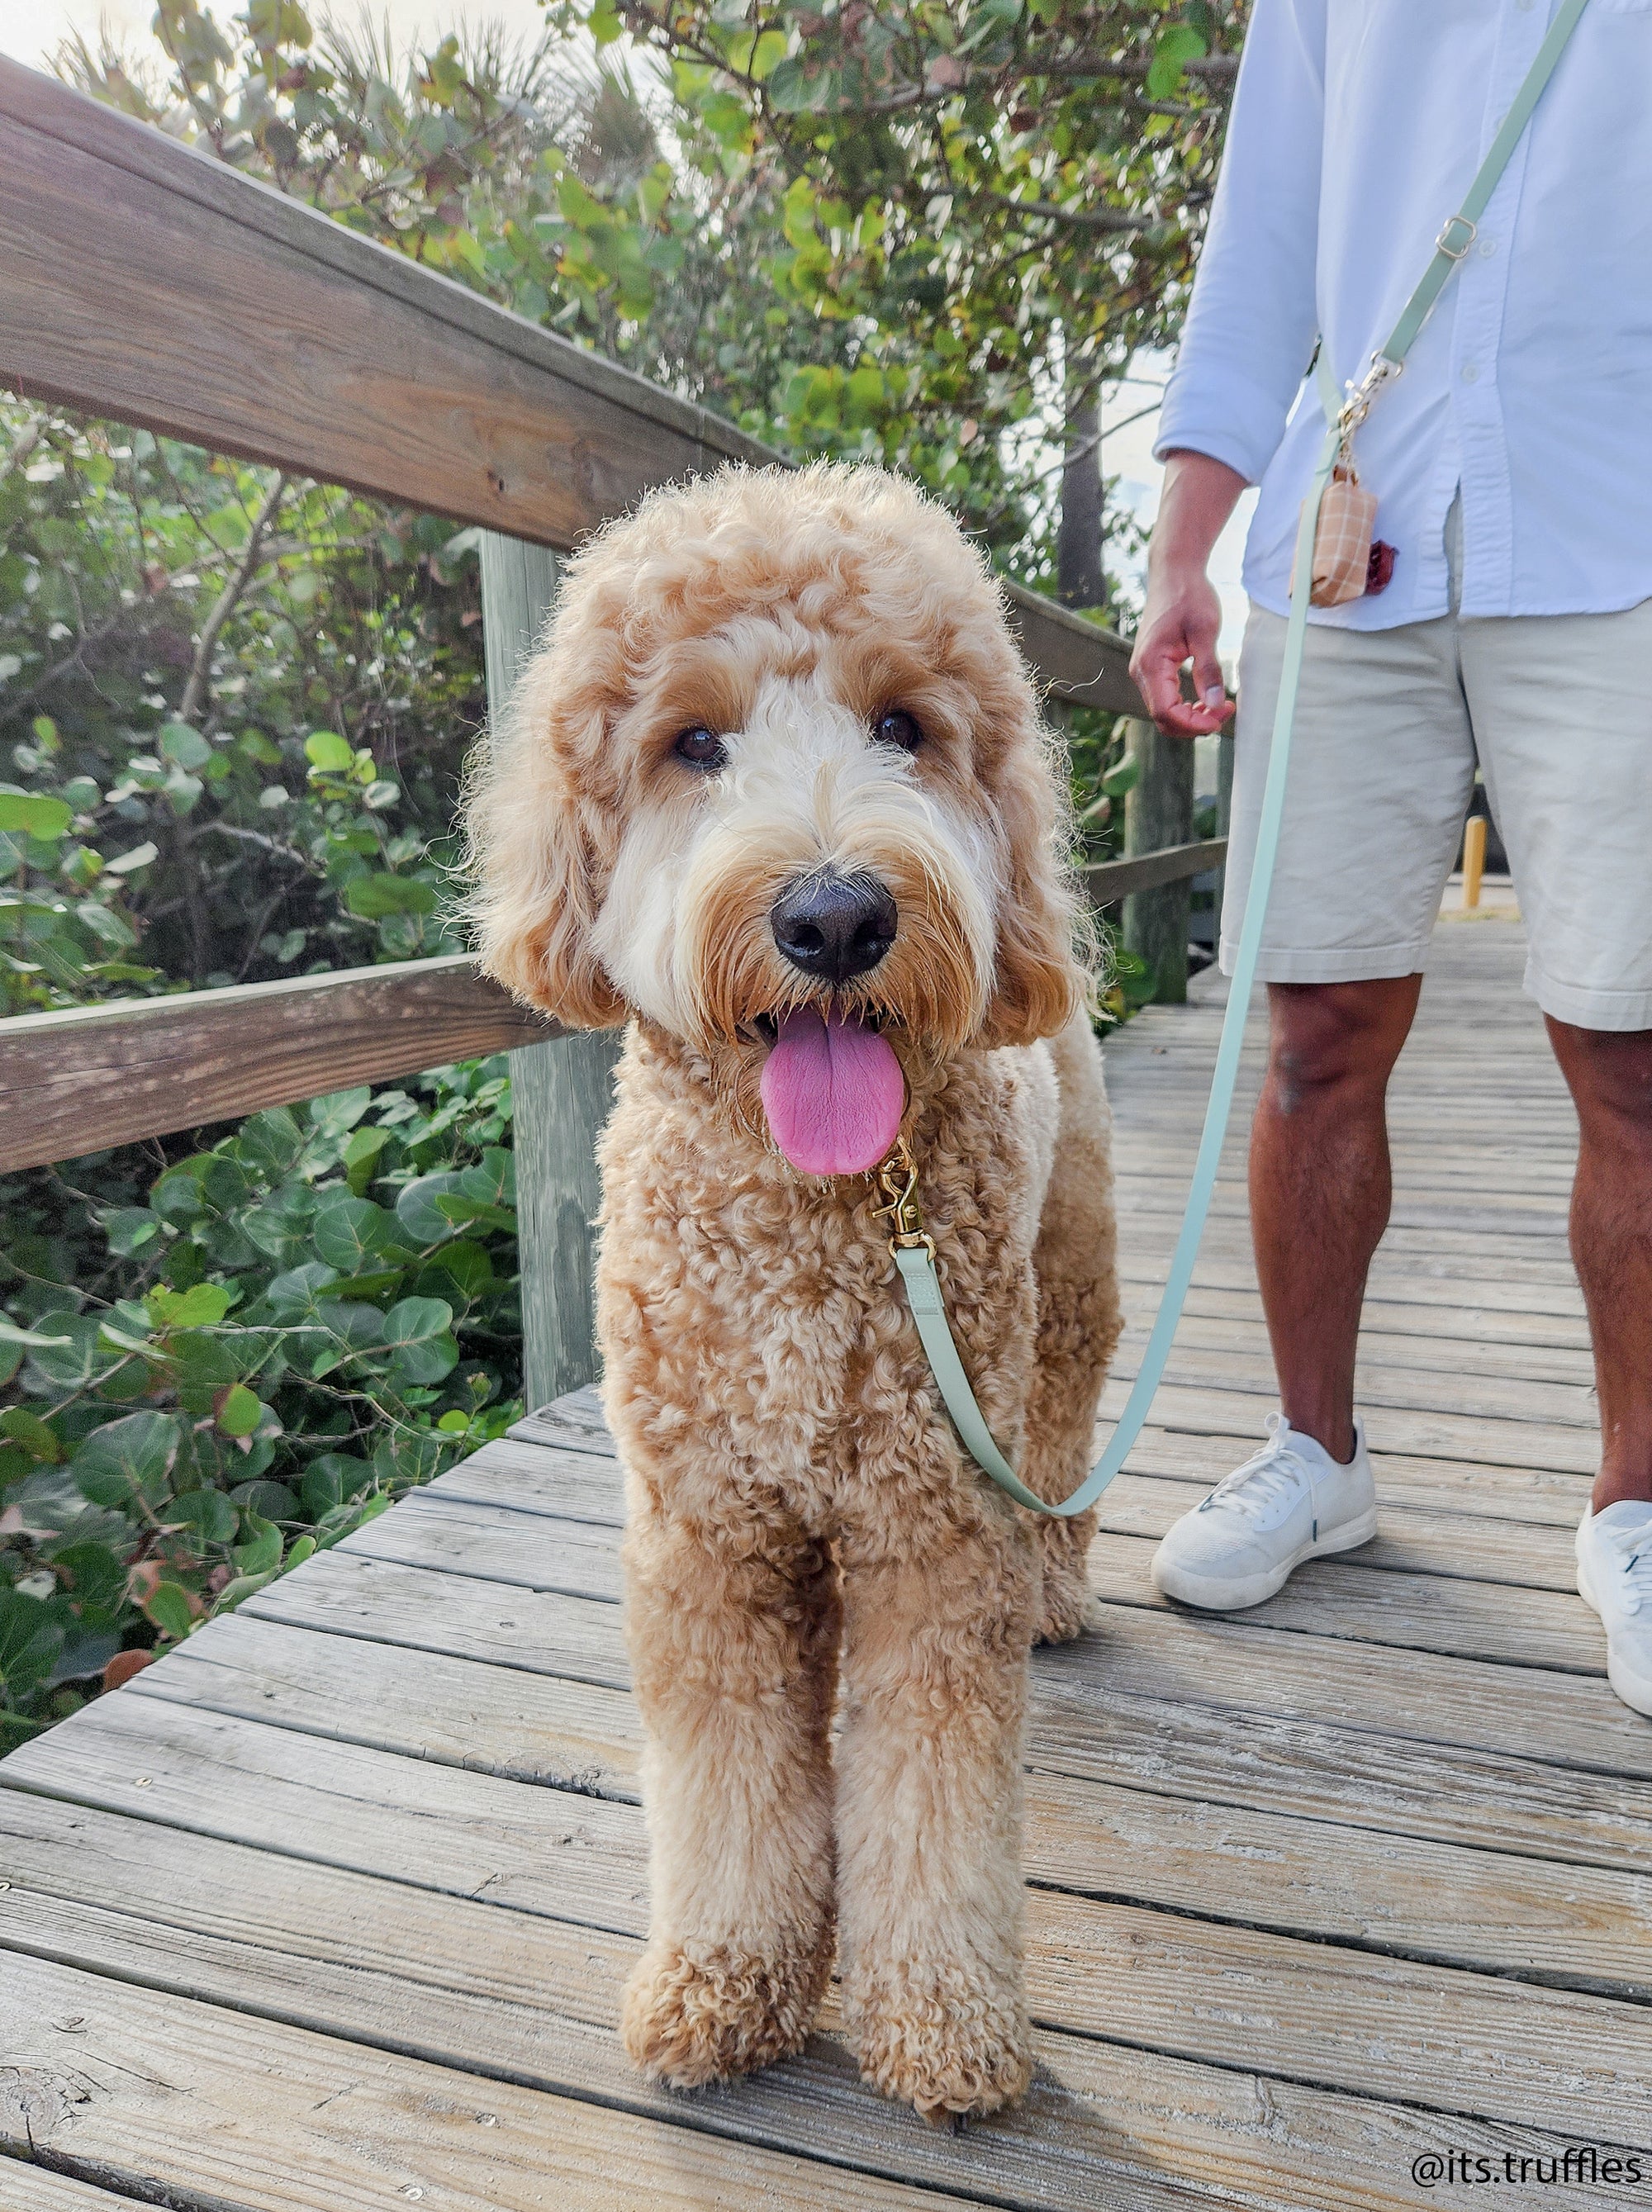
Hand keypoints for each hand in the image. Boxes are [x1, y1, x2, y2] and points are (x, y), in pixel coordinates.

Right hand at [1130, 448, 1246, 737]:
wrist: (1173, 573)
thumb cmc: (1189, 596)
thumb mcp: (1206, 631)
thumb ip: (1209, 670)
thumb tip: (1215, 704)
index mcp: (1150, 664)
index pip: (1167, 712)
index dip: (1194, 723)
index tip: (1222, 715)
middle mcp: (1140, 672)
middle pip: (1163, 719)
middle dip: (1194, 723)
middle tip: (1225, 711)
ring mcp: (1143, 671)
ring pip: (1163, 712)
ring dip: (1191, 716)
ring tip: (1219, 705)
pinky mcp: (1151, 668)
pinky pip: (1164, 699)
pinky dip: (1185, 706)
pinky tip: (1204, 697)